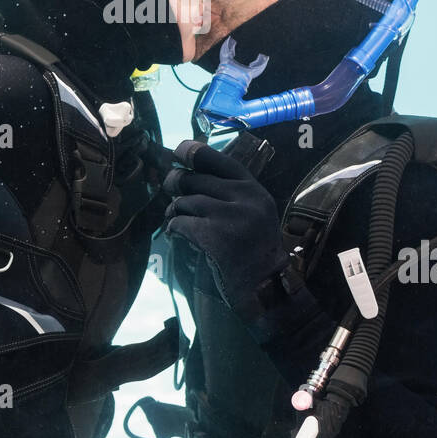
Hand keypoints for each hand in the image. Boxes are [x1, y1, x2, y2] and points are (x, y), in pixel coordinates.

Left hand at [162, 139, 291, 322]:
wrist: (267, 287)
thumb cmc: (255, 250)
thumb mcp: (254, 212)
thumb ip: (231, 193)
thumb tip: (191, 174)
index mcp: (254, 189)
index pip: (220, 160)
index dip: (194, 152)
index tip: (178, 150)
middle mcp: (244, 197)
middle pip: (196, 179)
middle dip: (176, 183)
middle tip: (169, 190)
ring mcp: (229, 216)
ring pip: (185, 201)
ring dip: (174, 210)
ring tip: (173, 218)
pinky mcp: (214, 236)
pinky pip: (181, 223)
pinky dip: (173, 228)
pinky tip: (175, 234)